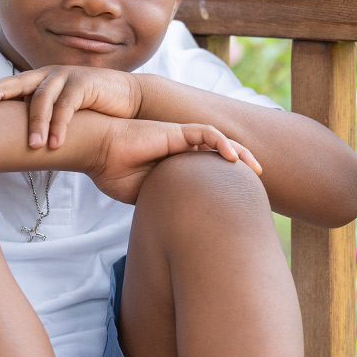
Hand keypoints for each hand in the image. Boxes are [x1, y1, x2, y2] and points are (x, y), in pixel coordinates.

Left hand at [0, 66, 142, 149]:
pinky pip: (68, 106)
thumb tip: (15, 141)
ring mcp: (66, 77)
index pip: (8, 84)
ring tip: (33, 146)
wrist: (128, 100)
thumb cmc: (90, 109)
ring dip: (36, 124)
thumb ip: (41, 118)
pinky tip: (56, 143)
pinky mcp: (85, 83)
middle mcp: (48, 75)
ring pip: (43, 98)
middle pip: (17, 82)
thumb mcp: (61, 112)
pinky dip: (61, 125)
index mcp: (39, 81)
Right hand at [89, 117, 262, 203]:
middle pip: (221, 155)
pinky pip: (205, 133)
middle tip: (259, 186)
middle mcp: (182, 150)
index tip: (242, 202)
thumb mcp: (144, 195)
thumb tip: (177, 226)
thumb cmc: (114, 172)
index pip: (209, 171)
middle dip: (243, 167)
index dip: (227, 183)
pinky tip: (233, 157)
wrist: (98, 152)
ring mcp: (180, 138)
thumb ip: (162, 203)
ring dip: (241, 153)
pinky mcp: (175, 131)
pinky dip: (221, 143)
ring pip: (219, 141)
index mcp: (176, 165)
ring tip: (256, 169)